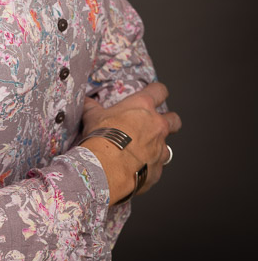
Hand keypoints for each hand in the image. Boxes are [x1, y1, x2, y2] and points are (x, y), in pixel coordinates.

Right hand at [80, 82, 181, 205]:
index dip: (157, 91)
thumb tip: (86, 102)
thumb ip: (92, 107)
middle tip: (156, 125)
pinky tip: (136, 169)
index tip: (155, 93)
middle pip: (174, 119)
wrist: (106, 167)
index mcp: (142, 107)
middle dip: (169, 121)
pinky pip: (156, 167)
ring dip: (157, 148)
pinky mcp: (157, 169)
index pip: (159, 91)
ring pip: (168, 147)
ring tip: (142, 152)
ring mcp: (160, 148)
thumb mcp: (93, 116)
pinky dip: (148, 167)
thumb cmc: (102, 137)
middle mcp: (157, 126)